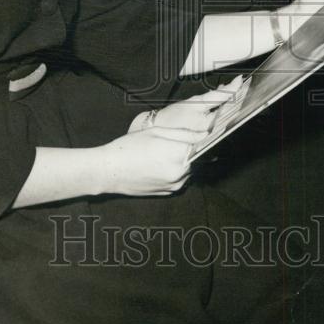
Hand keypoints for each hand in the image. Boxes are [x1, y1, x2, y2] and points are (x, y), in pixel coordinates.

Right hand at [101, 86, 236, 195]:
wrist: (108, 171)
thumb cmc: (129, 147)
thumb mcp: (157, 132)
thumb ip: (184, 134)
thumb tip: (206, 132)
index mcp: (179, 155)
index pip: (205, 145)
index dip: (210, 137)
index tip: (216, 130)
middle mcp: (180, 174)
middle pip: (197, 158)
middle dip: (194, 148)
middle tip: (182, 139)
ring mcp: (174, 185)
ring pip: (189, 169)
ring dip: (184, 160)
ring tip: (164, 151)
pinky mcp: (168, 192)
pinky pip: (179, 179)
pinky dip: (175, 170)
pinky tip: (158, 162)